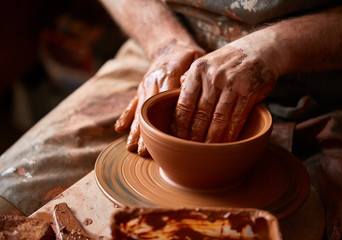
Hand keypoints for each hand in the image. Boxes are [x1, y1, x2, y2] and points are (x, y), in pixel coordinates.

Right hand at [115, 40, 203, 155]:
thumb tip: (193, 88)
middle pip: (149, 110)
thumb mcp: (197, 58)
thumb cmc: (187, 55)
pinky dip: (125, 116)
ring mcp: (145, 86)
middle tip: (144, 152)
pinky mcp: (141, 89)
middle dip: (145, 133)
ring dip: (134, 130)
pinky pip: (132, 103)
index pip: (166, 100)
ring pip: (139, 110)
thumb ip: (194, 73)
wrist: (170, 44)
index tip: (166, 138)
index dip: (165, 119)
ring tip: (131, 148)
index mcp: (169, 74)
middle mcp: (153, 81)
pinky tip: (119, 129)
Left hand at [171, 36, 278, 142]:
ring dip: (211, 138)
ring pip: (218, 118)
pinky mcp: (249, 92)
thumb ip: (191, 81)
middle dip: (193, 135)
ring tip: (205, 151)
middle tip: (189, 150)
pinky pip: (237, 118)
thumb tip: (174, 101)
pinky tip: (225, 143)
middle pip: (200, 113)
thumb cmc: (229, 61)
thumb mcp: (207, 63)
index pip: (184, 102)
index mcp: (198, 70)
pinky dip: (230, 133)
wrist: (262, 49)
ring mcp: (232, 84)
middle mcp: (213, 76)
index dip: (179, 123)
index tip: (176, 137)